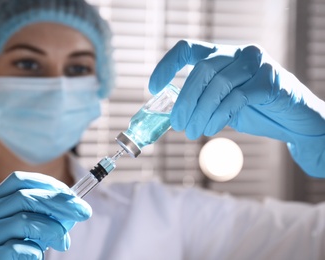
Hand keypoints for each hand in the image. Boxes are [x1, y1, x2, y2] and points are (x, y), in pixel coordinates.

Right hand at [0, 172, 90, 258]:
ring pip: (23, 221)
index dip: (48, 183)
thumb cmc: (12, 256)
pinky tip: (35, 258)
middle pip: (24, 197)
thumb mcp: (30, 232)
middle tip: (84, 212)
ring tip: (62, 243)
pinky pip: (17, 248)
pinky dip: (34, 253)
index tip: (72, 193)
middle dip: (60, 202)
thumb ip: (47, 218)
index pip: (18, 181)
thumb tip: (74, 208)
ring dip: (52, 230)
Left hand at [149, 40, 324, 176]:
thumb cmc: (254, 111)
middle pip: (202, 70)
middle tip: (178, 125)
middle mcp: (238, 53)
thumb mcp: (222, 103)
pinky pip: (236, 97)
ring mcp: (257, 64)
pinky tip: (212, 129)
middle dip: (185, 101)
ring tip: (193, 132)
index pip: (189, 49)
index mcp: (222, 54)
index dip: (167, 65)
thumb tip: (171, 113)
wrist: (293, 122)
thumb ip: (202, 101)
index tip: (153, 88)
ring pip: (218, 84)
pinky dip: (218, 116)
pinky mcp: (270, 81)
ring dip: (200, 112)